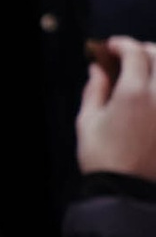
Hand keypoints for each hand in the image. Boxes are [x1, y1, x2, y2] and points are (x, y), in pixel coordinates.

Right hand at [81, 36, 155, 182]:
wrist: (126, 192)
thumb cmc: (103, 160)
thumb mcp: (88, 122)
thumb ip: (95, 90)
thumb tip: (97, 69)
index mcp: (133, 93)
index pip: (134, 52)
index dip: (121, 44)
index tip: (111, 47)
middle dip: (144, 50)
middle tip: (130, 55)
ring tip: (145, 74)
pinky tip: (152, 95)